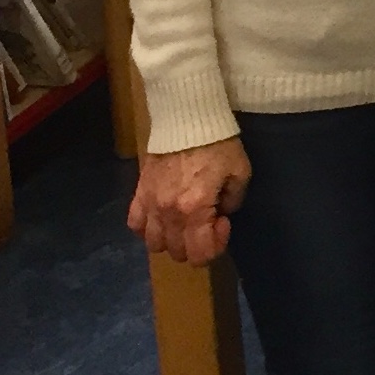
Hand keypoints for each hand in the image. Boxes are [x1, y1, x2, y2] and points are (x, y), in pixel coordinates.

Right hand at [128, 138, 250, 266]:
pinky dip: (147, 228)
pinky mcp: (138, 193)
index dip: (216, 246)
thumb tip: (221, 214)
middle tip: (207, 219)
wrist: (186, 120)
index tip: (223, 222)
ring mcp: (149, 204)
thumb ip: (233, 201)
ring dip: (172, 240)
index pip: (200, 254)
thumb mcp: (240, 173)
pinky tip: (163, 217)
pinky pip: (134, 224)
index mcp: (194, 209)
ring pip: (153, 244)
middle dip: (196, 244)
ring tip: (185, 221)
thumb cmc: (218, 145)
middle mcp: (168, 213)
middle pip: (177, 252)